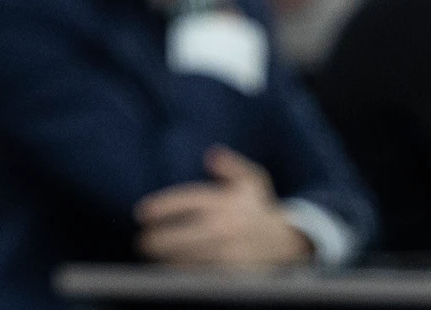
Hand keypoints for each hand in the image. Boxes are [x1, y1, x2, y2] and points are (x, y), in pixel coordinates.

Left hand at [134, 147, 311, 267]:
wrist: (289, 243)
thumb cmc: (259, 208)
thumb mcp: (251, 180)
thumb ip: (232, 165)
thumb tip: (212, 154)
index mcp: (226, 202)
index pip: (186, 201)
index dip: (161, 207)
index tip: (141, 214)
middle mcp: (228, 227)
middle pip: (183, 235)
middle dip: (157, 240)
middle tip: (141, 242)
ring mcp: (232, 252)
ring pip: (189, 259)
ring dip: (167, 260)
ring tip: (153, 258)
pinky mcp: (236, 274)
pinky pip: (203, 276)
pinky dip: (185, 275)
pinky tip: (171, 273)